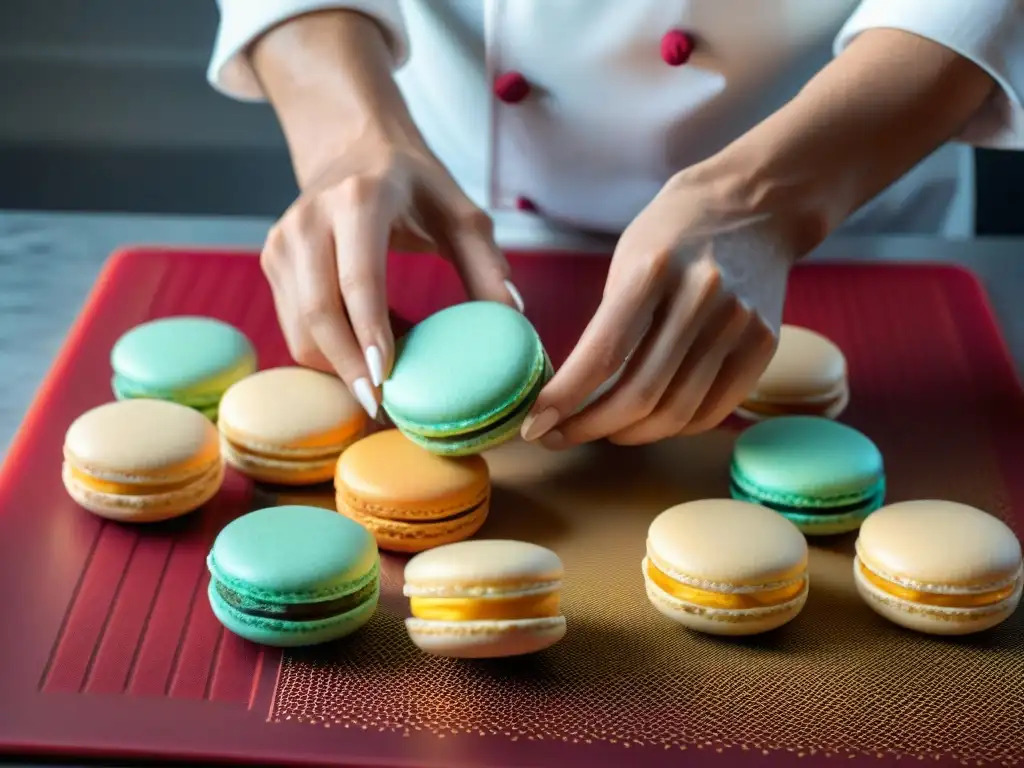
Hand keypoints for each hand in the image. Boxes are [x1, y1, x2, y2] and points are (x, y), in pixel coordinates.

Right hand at [262, 139, 520, 418]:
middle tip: (380, 406)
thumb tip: (513, 320)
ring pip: (299, 327)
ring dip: (337, 364)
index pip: (358, 278)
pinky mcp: (273, 259)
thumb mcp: (461, 213)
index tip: (384, 380)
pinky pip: (294, 323)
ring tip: (381, 380)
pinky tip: (362, 355)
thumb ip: (487, 264)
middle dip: (346, 367)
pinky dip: (326, 349)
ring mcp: (283, 240)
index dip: (368, 333)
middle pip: (318, 312)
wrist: (354, 145)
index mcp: (359, 199)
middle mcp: (310, 219)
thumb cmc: (416, 183)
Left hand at [521, 173, 793, 447]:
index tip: (534, 424)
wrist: (757, 203)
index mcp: (654, 270)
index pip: (603, 353)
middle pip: (640, 394)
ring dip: (629, 434)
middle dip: (590, 427)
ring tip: (601, 432)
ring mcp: (739, 325)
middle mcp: (701, 298)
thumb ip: (609, 322)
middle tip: (559, 436)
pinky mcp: (764, 345)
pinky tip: (648, 422)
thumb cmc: (676, 231)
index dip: (565, 399)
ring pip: (677, 412)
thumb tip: (575, 391)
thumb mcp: (628, 258)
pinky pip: (713, 411)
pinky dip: (674, 427)